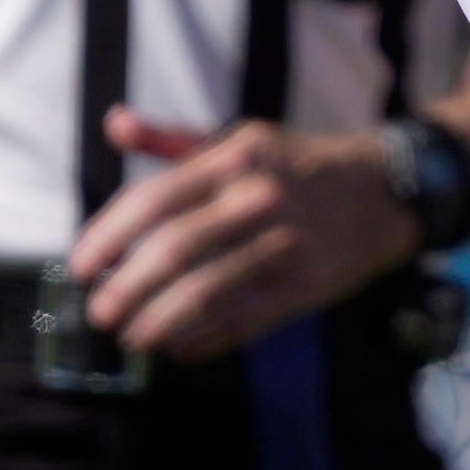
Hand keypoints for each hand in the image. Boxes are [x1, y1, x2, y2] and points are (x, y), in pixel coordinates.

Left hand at [68, 107, 417, 358]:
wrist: (388, 188)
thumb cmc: (301, 165)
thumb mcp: (245, 138)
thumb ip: (174, 140)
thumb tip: (115, 125)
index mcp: (237, 157)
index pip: (156, 198)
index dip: (108, 236)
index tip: (81, 265)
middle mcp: (258, 198)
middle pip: (173, 251)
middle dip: (124, 289)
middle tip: (99, 313)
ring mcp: (284, 244)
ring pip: (203, 294)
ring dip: (155, 323)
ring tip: (132, 336)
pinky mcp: (306, 286)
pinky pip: (240, 322)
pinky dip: (201, 340)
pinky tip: (178, 345)